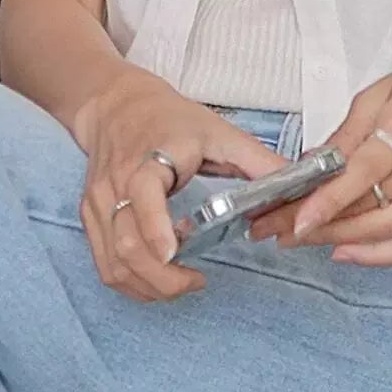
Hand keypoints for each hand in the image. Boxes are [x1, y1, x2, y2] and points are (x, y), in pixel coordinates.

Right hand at [71, 68, 290, 302]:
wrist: (115, 104)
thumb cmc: (169, 118)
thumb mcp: (218, 131)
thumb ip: (258, 162)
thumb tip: (300, 188)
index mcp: (149, 158)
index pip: (143, 192)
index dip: (155, 227)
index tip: (174, 254)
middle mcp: (116, 183)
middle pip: (126, 243)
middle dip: (162, 278)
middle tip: (195, 282)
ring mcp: (98, 203)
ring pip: (112, 262)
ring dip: (146, 286)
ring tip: (180, 284)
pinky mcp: (90, 217)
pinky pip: (104, 264)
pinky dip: (130, 282)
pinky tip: (156, 280)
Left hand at [245, 44, 391, 265]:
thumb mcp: (384, 90)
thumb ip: (347, 132)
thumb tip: (309, 165)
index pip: (364, 171)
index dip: (328, 199)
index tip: (294, 217)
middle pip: (374, 207)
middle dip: (322, 225)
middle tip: (280, 231)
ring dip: (344, 241)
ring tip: (306, 241)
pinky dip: (383, 255)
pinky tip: (350, 253)